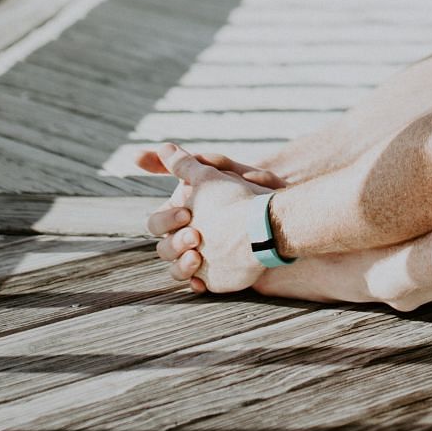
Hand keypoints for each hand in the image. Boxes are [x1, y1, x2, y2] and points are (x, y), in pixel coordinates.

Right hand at [137, 143, 275, 293]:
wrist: (273, 223)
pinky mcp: (212, 276)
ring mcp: (199, 257)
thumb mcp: (214, 174)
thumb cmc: (243, 195)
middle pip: (163, 246)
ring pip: (174, 267)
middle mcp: (188, 236)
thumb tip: (164, 147)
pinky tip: (201, 278)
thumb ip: (185, 163)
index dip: (166, 219)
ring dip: (181, 264)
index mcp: (184, 214)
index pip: (158, 221)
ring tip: (197, 256)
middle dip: (175, 242)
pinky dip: (194, 281)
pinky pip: (193, 283)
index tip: (185, 212)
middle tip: (196, 235)